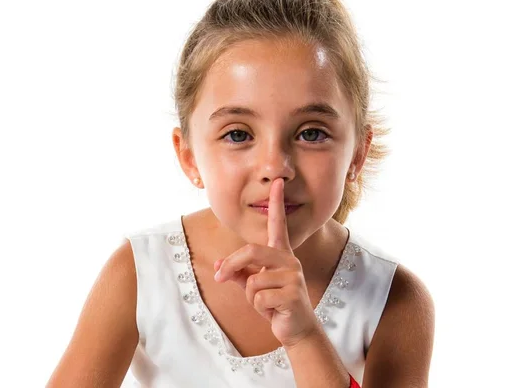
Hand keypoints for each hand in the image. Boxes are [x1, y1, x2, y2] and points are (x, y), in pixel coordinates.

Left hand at [213, 178, 318, 347]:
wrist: (295, 330)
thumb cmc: (275, 304)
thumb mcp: (254, 287)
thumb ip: (238, 273)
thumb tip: (217, 266)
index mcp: (281, 254)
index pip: (278, 224)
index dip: (276, 203)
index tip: (278, 182)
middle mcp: (289, 260)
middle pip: (251, 251)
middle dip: (230, 265)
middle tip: (219, 277)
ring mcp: (294, 276)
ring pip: (253, 280)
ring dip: (250, 297)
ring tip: (265, 304)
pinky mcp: (293, 293)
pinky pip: (259, 297)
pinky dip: (259, 308)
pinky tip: (273, 311)